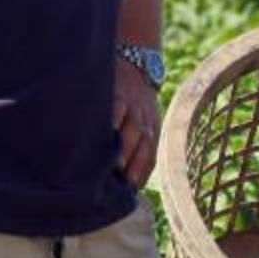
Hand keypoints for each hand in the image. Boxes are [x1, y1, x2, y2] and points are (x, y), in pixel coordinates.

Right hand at [113, 58, 159, 188]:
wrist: (138, 63)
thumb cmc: (136, 102)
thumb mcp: (144, 122)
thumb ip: (136, 147)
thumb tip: (124, 181)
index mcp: (151, 131)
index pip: (149, 158)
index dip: (140, 176)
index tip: (128, 194)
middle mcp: (145, 121)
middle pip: (143, 147)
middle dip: (133, 167)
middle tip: (120, 186)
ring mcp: (133, 107)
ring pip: (132, 129)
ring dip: (125, 147)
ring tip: (115, 165)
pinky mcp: (119, 93)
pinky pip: (118, 107)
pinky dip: (115, 118)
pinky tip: (107, 131)